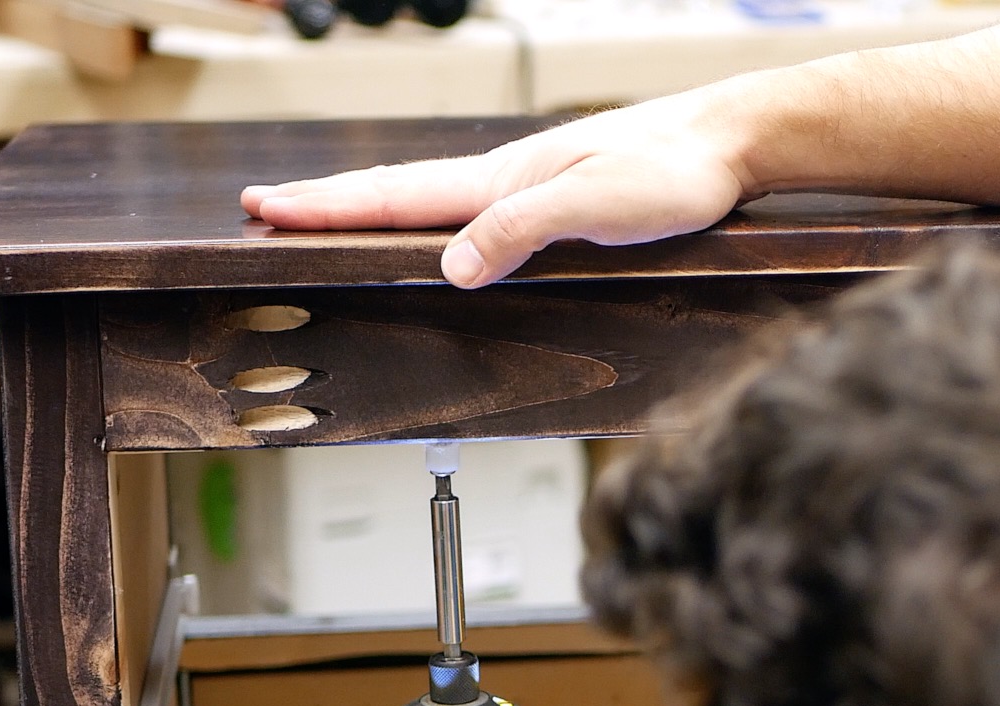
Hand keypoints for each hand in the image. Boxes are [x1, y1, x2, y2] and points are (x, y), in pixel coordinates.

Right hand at [240, 91, 753, 288]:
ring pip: (439, 197)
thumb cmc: (676, 172)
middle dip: (332, 202)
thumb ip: (521, 231)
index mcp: (504, 179)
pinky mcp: (568, 194)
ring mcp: (537, 182)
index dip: (327, 206)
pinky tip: (447, 227)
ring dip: (380, 207)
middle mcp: (511, 176)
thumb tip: (449, 267)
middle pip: (404, 190)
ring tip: (335, 215)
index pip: (397, 195)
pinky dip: (439, 215)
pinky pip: (482, 208)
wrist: (734, 143)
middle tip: (269, 207)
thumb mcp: (594, 207)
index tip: (264, 208)